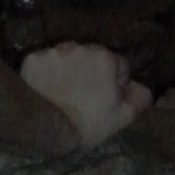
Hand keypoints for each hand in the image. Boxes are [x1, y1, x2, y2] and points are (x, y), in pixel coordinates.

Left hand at [19, 41, 151, 149]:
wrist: (45, 127)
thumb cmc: (88, 124)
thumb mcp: (122, 117)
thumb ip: (138, 98)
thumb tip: (141, 88)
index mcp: (105, 58)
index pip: (118, 64)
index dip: (115, 82)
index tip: (106, 97)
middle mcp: (80, 47)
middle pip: (92, 56)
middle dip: (91, 70)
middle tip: (84, 94)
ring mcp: (54, 51)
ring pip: (67, 56)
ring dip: (68, 68)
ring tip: (63, 91)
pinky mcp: (32, 58)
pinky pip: (44, 61)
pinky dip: (45, 71)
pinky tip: (44, 88)